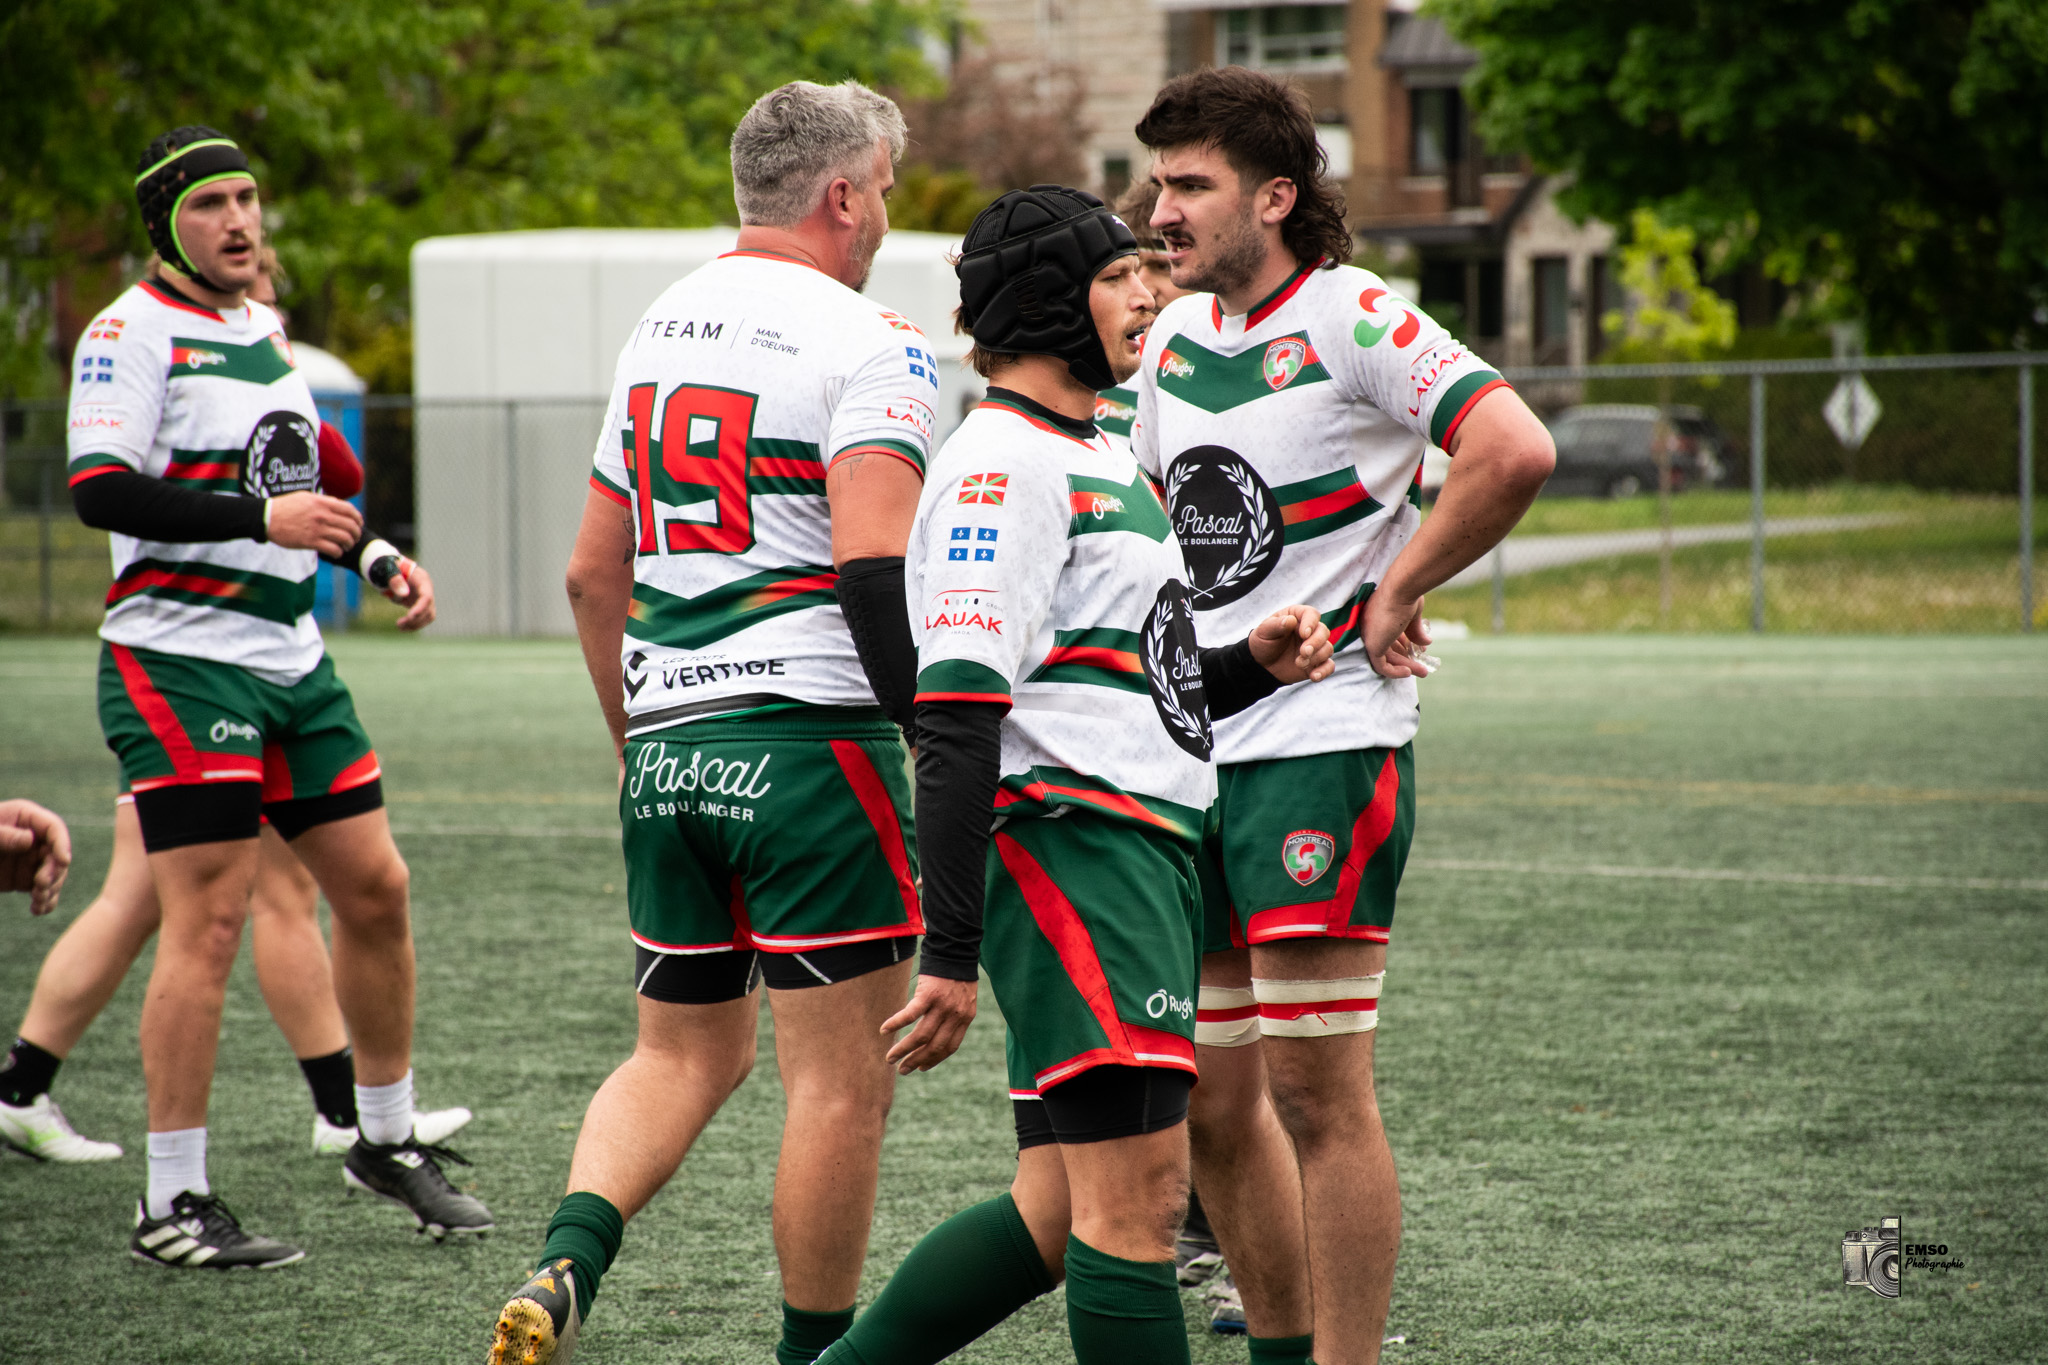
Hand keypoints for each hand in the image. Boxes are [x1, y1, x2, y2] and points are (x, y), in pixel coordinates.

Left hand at [0, 800, 71, 915]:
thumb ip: (3, 836)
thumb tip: (30, 839)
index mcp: (25, 818)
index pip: (53, 828)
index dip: (61, 844)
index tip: (64, 862)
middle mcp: (34, 838)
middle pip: (56, 854)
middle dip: (54, 872)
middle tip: (40, 886)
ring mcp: (30, 859)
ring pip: (53, 874)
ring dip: (50, 890)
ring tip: (38, 903)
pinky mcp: (25, 878)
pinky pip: (42, 889)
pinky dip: (44, 901)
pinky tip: (38, 910)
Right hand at [265, 492, 362, 556]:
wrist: (266, 518)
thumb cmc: (285, 507)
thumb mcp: (305, 497)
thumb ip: (323, 501)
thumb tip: (338, 506)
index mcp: (322, 503)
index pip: (349, 510)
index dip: (358, 519)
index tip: (359, 524)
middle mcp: (322, 515)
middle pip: (350, 526)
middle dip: (356, 534)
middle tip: (354, 538)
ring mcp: (317, 529)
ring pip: (345, 538)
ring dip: (349, 544)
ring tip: (346, 546)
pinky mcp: (310, 542)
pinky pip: (333, 549)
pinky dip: (338, 553)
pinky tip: (336, 553)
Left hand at [384, 558, 435, 630]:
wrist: (388, 569)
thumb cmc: (388, 568)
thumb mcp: (388, 571)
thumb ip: (395, 580)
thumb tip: (404, 594)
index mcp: (422, 579)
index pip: (427, 597)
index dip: (420, 608)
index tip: (410, 617)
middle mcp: (427, 589)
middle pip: (429, 609)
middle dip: (416, 619)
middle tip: (399, 624)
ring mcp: (424, 598)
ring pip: (428, 616)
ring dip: (416, 624)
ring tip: (399, 627)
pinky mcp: (420, 605)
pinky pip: (422, 618)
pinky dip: (414, 624)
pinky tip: (402, 628)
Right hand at [881, 974, 977, 1073]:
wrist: (957, 949)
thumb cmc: (957, 972)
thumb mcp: (964, 997)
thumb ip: (955, 1015)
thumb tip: (939, 1032)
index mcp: (965, 1018)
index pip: (950, 1047)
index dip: (935, 1059)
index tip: (922, 1067)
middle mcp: (955, 1016)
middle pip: (934, 1046)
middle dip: (917, 1061)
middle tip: (902, 1070)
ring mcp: (942, 1006)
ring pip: (920, 1037)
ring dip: (903, 1050)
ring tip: (890, 1058)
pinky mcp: (928, 994)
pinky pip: (909, 1015)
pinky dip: (896, 1024)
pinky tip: (884, 1030)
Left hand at [1248, 604, 1334, 682]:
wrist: (1261, 665)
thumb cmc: (1263, 643)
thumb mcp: (1264, 631)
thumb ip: (1276, 624)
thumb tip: (1291, 620)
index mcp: (1298, 617)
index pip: (1312, 614)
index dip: (1311, 623)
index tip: (1304, 634)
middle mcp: (1310, 630)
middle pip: (1324, 632)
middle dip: (1315, 643)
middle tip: (1303, 652)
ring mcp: (1315, 647)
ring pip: (1328, 648)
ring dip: (1316, 657)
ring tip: (1299, 664)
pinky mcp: (1316, 663)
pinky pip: (1329, 666)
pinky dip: (1324, 671)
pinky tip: (1314, 676)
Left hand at [1363, 590, 1432, 678]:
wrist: (1402, 589)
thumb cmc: (1407, 595)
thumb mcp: (1413, 614)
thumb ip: (1416, 630)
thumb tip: (1426, 643)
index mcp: (1376, 616)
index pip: (1389, 636)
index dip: (1404, 644)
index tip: (1418, 649)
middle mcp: (1369, 627)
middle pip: (1388, 648)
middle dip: (1406, 658)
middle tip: (1421, 666)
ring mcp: (1369, 636)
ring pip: (1387, 658)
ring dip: (1406, 666)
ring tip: (1423, 672)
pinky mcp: (1372, 646)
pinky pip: (1381, 666)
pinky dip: (1394, 672)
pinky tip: (1408, 672)